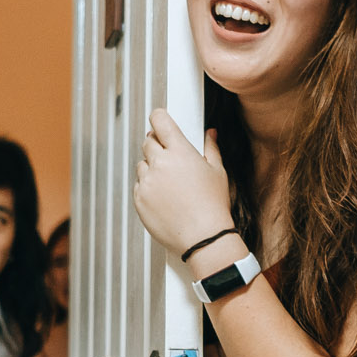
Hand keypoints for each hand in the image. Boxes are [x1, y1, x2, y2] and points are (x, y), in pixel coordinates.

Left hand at [134, 110, 234, 264]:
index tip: (159, 119)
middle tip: (170, 157)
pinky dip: (148, 188)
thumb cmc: (213, 207)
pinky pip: (139, 186)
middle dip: (157, 145)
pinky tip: (165, 198)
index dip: (159, 118)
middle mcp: (160, 163)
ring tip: (171, 184)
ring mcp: (147, 182)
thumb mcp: (218, 173)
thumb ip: (211, 148)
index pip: (160, 120)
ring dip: (152, 168)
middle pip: (148, 141)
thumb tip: (210, 134)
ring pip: (142, 165)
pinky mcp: (139, 199)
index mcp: (180, 151)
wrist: (203, 238)